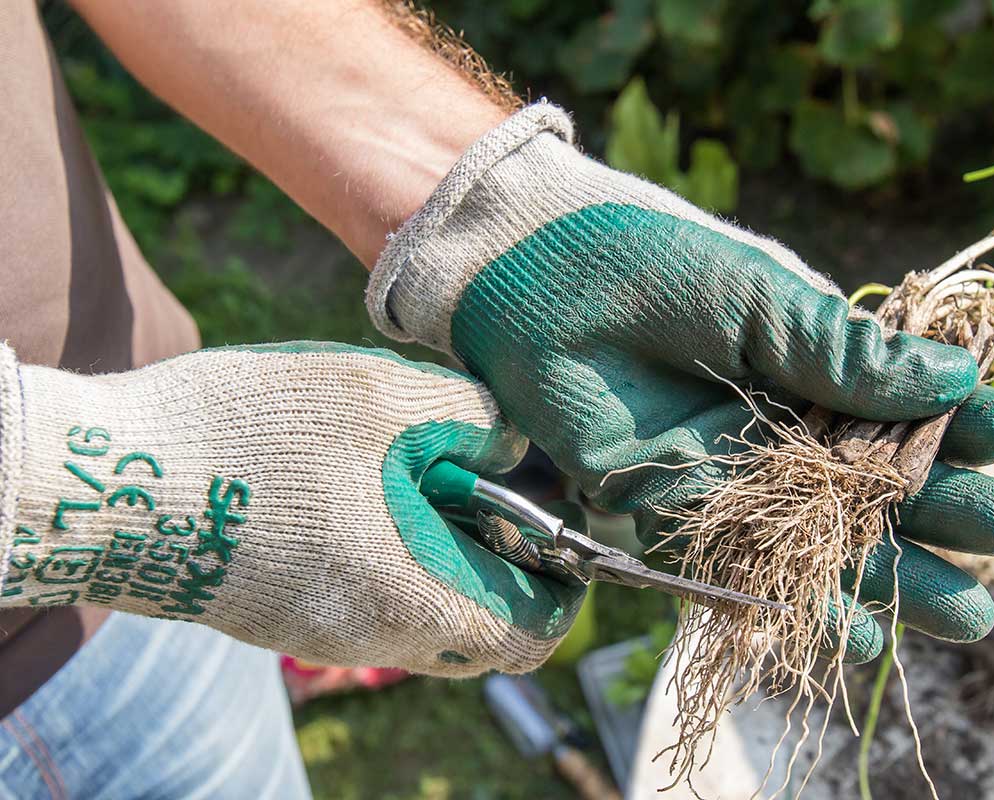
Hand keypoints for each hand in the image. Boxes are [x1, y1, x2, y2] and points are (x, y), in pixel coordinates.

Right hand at [0, 342, 583, 674]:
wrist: (106, 482)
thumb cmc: (249, 436)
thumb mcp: (381, 398)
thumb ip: (475, 424)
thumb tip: (515, 447)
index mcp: (413, 598)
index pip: (533, 633)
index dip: (564, 580)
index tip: (558, 522)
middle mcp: (373, 637)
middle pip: (481, 629)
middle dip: (506, 564)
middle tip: (488, 485)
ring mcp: (322, 634)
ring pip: (425, 617)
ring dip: (446, 557)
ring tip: (422, 474)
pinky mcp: (282, 616)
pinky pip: (369, 604)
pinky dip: (394, 559)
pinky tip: (365, 489)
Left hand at [367, 104, 993, 658]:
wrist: (533, 284)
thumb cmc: (649, 265)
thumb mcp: (758, 295)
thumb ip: (840, 350)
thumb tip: (949, 376)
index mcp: (809, 362)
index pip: (901, 402)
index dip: (958, 422)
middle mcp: (779, 424)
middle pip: (876, 482)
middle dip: (943, 510)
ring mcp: (730, 473)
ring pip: (823, 539)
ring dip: (892, 576)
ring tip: (965, 613)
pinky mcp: (672, 511)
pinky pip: (744, 569)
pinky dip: (797, 605)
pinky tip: (858, 634)